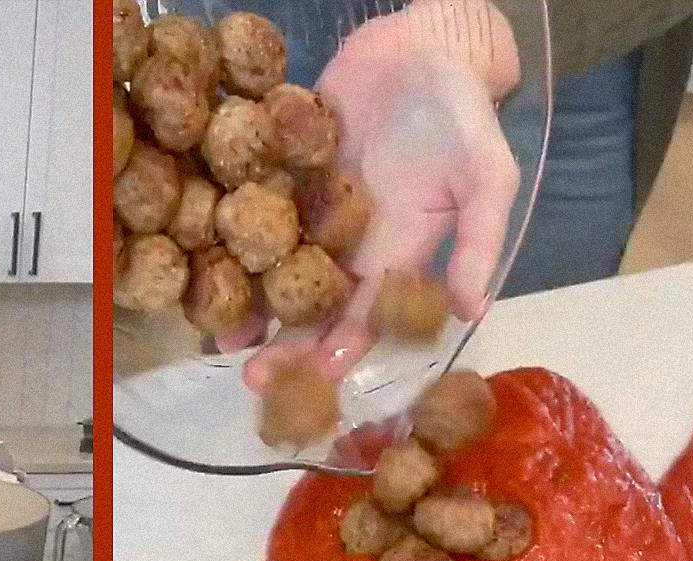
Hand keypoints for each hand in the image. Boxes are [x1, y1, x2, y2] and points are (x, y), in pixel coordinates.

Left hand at [245, 0, 519, 388]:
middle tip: (251, 379)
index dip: (340, 351)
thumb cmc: (462, 113)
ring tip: (219, 337)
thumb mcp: (487, 174)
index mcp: (396, 254)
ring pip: (277, 273)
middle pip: (312, 308)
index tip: (312, 379)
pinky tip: (204, 268)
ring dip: (251, 307)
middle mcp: (349, 246)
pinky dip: (232, 245)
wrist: (420, 49)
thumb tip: (473, 310)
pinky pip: (254, 220)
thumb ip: (480, 240)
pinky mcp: (283, 180)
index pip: (365, 317)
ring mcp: (311, 215)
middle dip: (285, 346)